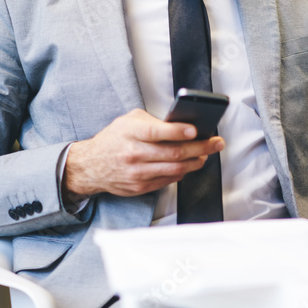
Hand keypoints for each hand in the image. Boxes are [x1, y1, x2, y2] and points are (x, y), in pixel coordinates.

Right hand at [62, 109, 223, 203]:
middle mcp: (134, 154)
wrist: (90, 166)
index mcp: (131, 133)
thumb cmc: (114, 139)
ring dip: (196, 162)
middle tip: (216, 143)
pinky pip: (168, 180)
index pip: (157, 132)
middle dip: (200, 148)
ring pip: (175, 170)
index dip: (178, 132)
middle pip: (173, 153)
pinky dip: (182, 172)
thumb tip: (182, 124)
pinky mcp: (139, 187)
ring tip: (206, 154)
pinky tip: (189, 164)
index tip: (195, 130)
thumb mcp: (129, 121)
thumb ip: (153, 121)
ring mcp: (137, 173)